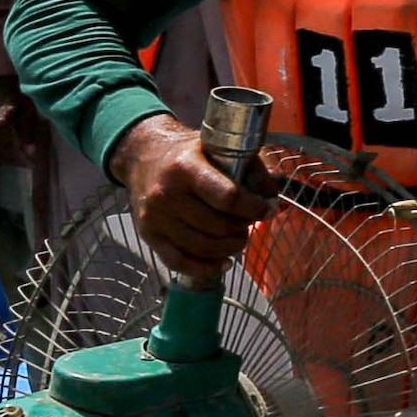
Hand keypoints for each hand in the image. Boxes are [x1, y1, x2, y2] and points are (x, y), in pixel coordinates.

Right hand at [0, 77, 49, 169]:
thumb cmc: (13, 92)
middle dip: (14, 160)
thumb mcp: (27, 109)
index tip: (33, 163)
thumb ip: (29, 131)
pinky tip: (1, 147)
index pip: (11, 152)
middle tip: (25, 160)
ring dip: (2, 156)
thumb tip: (30, 152)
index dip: (22, 160)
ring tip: (14, 154)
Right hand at [113, 112, 267, 274]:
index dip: (253, 208)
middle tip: (249, 223)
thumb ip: (250, 168)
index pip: (227, 198)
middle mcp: (166, 194)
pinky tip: (223, 263)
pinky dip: (205, 269)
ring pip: (202, 248)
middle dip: (242, 229)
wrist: (144, 157)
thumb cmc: (189, 153)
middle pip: (217, 226)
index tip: (266, 210)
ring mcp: (155, 218)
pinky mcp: (148, 235)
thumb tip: (271, 199)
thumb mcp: (219, 147)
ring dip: (229, 248)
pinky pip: (179, 262)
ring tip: (239, 239)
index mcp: (186, 168)